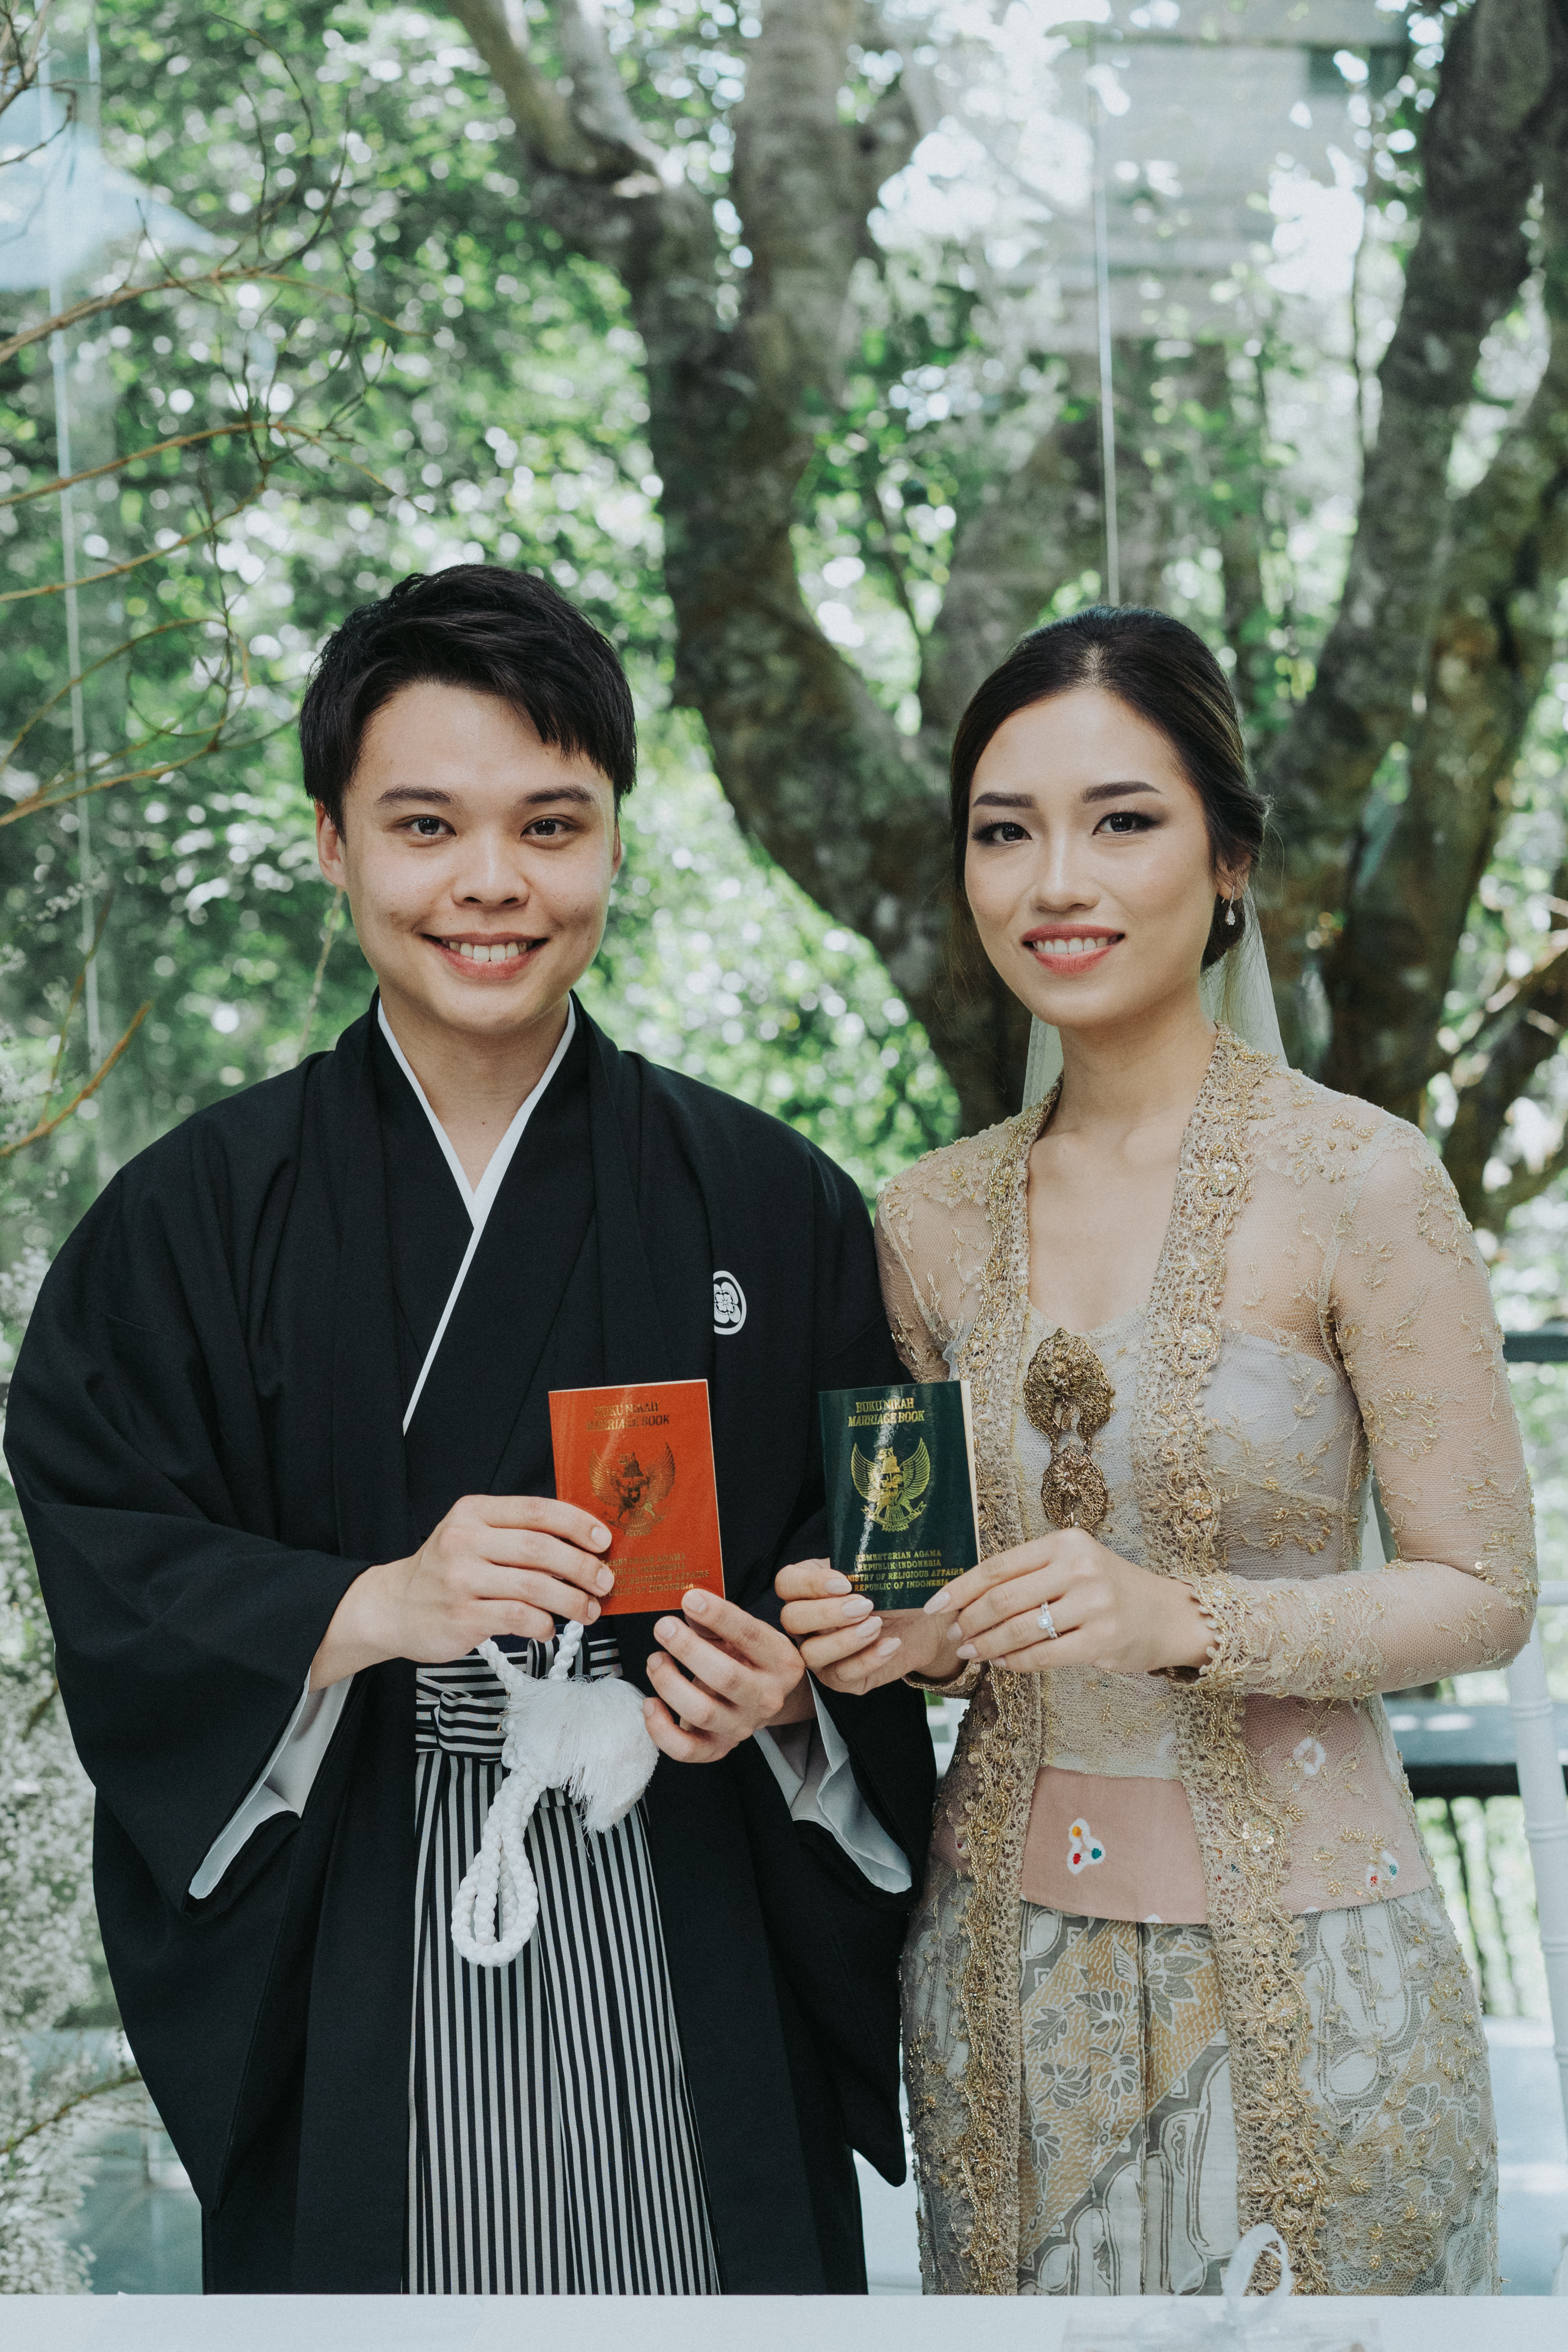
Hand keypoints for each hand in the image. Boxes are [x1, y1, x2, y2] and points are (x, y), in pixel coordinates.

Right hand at [311, 1494, 614, 1686]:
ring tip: (588, 1610)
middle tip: (604, 1580)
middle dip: (582, 1566)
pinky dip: (542, 1625)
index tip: (604, 1540)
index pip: (537, 1510)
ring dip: (571, 1600)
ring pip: (534, 1586)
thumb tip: (581, 1545)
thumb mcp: (471, 1535)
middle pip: (540, 1548)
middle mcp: (464, 1541)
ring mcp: (461, 1580)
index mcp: (473, 1512)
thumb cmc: (445, 1572)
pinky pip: (517, 1618)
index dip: (577, 1523)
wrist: (392, 1608)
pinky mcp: (461, 1616)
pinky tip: (549, 1628)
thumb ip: (515, 1534)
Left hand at [643, 1590, 807, 1762]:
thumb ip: (715, 1618)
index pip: (751, 1636)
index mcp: (781, 1661)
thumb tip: (687, 1603)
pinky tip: (649, 1702)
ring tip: (655, 1659)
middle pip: (726, 1677)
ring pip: (703, 1713)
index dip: (719, 1616)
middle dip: (688, 1649)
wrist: (762, 1697)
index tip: (689, 1599)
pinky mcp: (719, 1748)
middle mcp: (767, 1698)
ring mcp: (743, 1727)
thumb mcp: (742, 1632)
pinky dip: (661, 1729)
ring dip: (670, 1683)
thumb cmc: (747, 1656)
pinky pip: (686, 1750)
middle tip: (663, 1627)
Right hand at [775, 1559, 964, 1694]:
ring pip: (811, 1654)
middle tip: (865, 1605)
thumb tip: (857, 1564)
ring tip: (877, 1625)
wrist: (924, 1619)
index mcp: (808, 1587)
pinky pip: (842, 1676)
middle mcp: (806, 1622)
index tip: (845, 1582)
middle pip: (791, 1619)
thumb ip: (859, 1564)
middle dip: (827, 1613)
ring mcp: (819, 1653)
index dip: (809, 1584)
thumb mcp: (876, 1569)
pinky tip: (891, 1644)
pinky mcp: (840, 1678)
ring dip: (845, 1640)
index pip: (786, 1583)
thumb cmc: (894, 1588)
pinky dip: (868, 1660)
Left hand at [924, 1528, 1211, 1676]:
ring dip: (987, 1644)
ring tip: (971, 1652)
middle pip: (1003, 1598)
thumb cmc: (1108, 1588)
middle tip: (953, 1635)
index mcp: (1064, 1543)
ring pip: (1020, 1629)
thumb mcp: (1071, 1565)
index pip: (997, 1565)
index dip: (960, 1588)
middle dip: (969, 1620)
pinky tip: (1003, 1662)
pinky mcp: (1102, 1640)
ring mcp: (1093, 1604)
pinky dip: (1015, 1662)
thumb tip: (966, 1598)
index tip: (935, 1606)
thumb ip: (1027, 1575)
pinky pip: (1043, 1655)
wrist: (1167, 1614)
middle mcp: (1079, 1568)